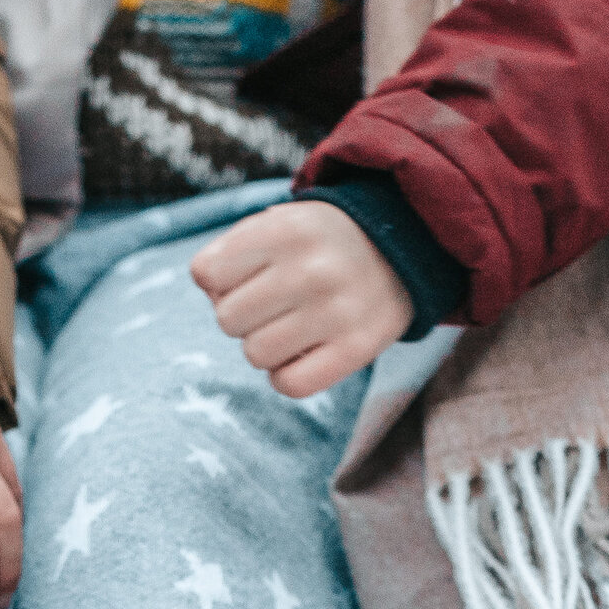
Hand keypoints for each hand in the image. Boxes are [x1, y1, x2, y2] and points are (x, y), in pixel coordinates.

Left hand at [192, 200, 409, 398]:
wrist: (403, 248)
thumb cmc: (320, 243)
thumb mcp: (278, 223)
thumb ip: (231, 252)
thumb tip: (212, 298)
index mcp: (287, 228)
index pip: (206, 274)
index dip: (219, 281)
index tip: (248, 276)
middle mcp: (313, 268)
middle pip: (227, 318)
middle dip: (243, 315)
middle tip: (275, 304)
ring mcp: (337, 310)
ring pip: (254, 354)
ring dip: (264, 347)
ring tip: (291, 327)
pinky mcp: (358, 348)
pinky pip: (289, 385)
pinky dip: (286, 376)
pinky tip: (302, 355)